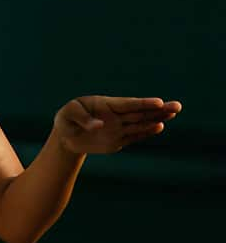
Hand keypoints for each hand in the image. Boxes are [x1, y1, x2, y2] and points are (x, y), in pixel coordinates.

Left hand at [52, 96, 181, 154]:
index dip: (143, 104)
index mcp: (105, 105)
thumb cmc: (66, 120)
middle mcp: (116, 115)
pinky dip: (145, 132)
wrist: (66, 137)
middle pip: (140, 112)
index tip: (158, 102)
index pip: (127, 104)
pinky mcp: (119, 140)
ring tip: (174, 113)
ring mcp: (119, 128)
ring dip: (157, 119)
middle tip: (177, 106)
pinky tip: (159, 127)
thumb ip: (82, 119)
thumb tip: (99, 126)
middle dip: (158, 109)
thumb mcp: (67, 115)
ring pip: (141, 123)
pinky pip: (134, 135)